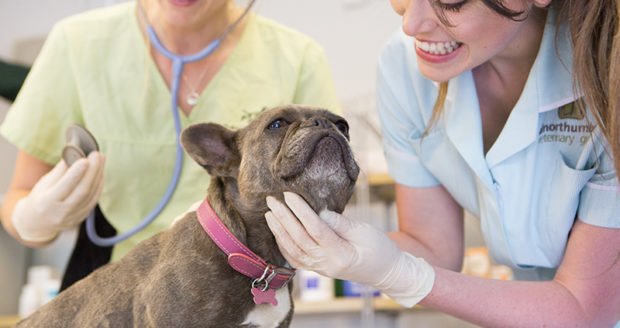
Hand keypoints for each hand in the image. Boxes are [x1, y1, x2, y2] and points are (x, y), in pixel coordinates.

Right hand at [12, 152, 104, 241]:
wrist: (37, 222)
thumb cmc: (40, 198)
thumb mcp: (44, 183)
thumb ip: (60, 171)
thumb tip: (74, 154)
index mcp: (46, 203)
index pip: (64, 186)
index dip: (76, 173)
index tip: (85, 159)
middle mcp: (61, 213)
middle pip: (82, 191)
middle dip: (92, 171)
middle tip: (97, 155)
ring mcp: (73, 217)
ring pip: (91, 195)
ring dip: (98, 176)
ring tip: (101, 160)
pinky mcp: (82, 217)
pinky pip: (94, 200)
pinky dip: (99, 185)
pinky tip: (100, 173)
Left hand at [265, 192, 434, 306]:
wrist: (388, 273)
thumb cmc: (380, 249)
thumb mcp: (365, 232)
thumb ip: (340, 223)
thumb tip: (319, 211)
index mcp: (341, 254)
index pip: (316, 230)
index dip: (301, 211)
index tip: (289, 195)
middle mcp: (327, 265)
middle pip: (299, 239)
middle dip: (283, 218)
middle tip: (272, 200)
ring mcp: (321, 269)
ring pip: (293, 251)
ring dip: (279, 231)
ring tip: (269, 213)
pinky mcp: (319, 269)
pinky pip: (296, 260)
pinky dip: (283, 246)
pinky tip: (277, 233)